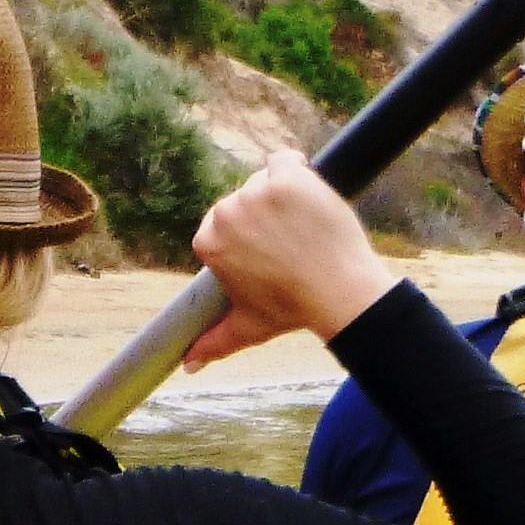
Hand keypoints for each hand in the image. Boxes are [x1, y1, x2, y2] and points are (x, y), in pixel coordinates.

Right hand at [185, 149, 392, 366]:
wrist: (338, 291)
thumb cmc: (293, 309)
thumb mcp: (247, 328)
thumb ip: (212, 343)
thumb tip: (187, 365)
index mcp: (209, 242)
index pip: (224, 223)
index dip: (250, 236)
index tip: (271, 253)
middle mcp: (226, 213)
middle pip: (244, 199)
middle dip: (265, 216)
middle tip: (292, 243)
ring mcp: (256, 192)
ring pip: (265, 179)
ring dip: (283, 195)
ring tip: (304, 227)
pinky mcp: (287, 177)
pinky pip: (285, 159)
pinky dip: (296, 169)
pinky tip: (306, 191)